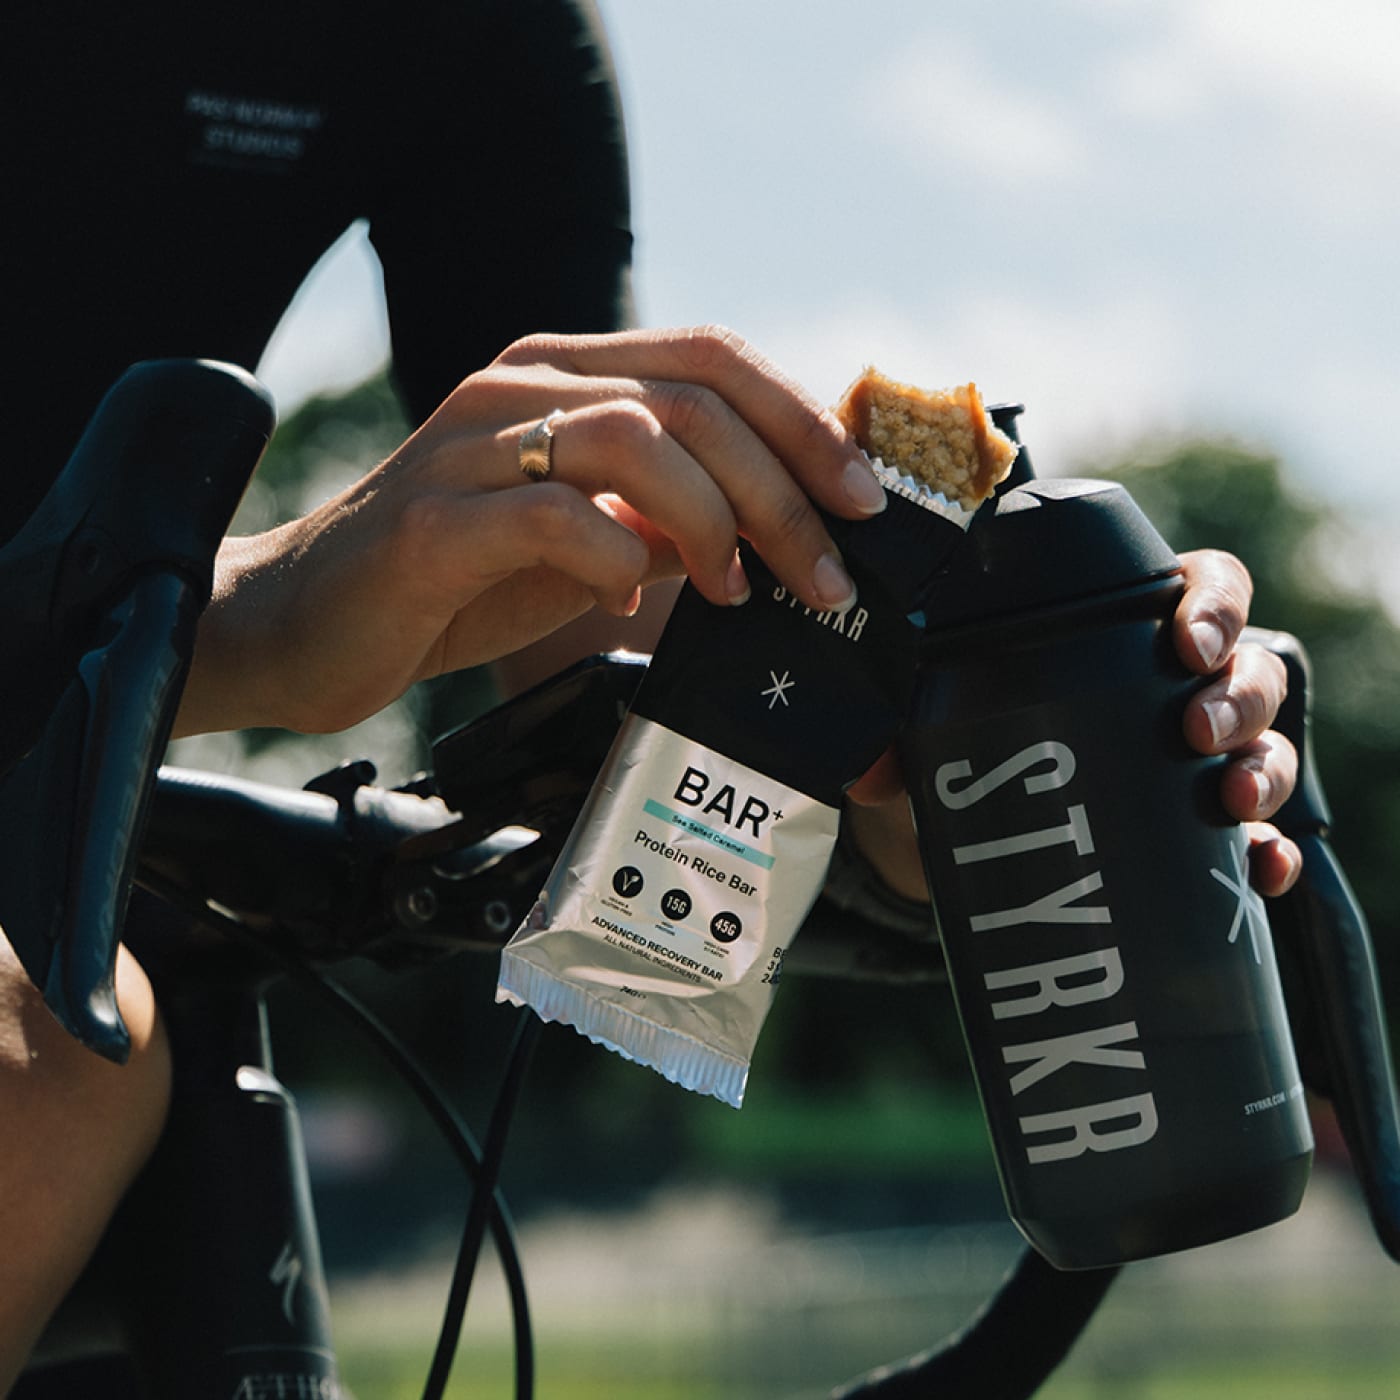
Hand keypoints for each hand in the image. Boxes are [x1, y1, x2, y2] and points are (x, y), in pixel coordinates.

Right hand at [174, 327, 888, 736]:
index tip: (864, 502)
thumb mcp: (586, 544)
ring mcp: (470, 445)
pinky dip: (614, 559)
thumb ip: (666, 522)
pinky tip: (622, 605)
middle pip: (694, 395)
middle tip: (826, 572)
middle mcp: (519, 387)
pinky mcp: (432, 520)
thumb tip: (780, 532)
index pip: (712, 359)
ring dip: (714, 520)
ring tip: (735, 591)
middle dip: (786, 487)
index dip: (804, 422)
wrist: (304, 625)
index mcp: (563, 377)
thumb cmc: (454, 583)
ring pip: (634, 436)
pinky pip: (552, 514)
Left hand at [846, 547, 1302, 902]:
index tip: (1187, 642)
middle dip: (1239, 695)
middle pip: (1249, 668)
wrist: (968, 834)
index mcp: (1125, 630)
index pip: (1203, 585)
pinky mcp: (1198, 830)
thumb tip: (868, 778)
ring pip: (1264, 745)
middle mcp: (1177, 687)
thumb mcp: (934, 718)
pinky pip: (1260, 836)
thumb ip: (900, 730)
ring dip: (1263, 767)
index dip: (1216, 603)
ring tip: (1230, 801)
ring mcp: (1195, 759)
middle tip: (1196, 731)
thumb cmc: (964, 743)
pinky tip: (1263, 869)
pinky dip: (1272, 853)